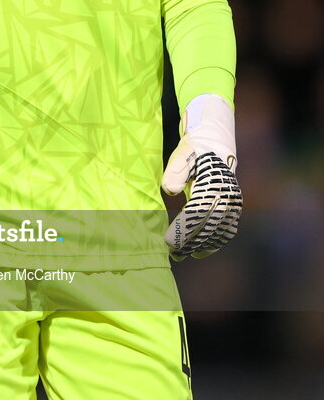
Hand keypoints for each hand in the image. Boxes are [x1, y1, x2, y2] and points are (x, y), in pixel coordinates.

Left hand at [162, 94, 241, 260]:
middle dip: (188, 241)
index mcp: (214, 182)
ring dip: (200, 246)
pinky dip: (214, 243)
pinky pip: (226, 231)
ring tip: (180, 255)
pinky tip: (199, 252)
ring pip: (218, 232)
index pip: (197, 212)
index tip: (167, 240)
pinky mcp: (233, 208)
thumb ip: (175, 170)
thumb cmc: (194, 149)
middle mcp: (227, 195)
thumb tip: (170, 189)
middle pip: (208, 225)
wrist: (216, 143)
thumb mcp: (182, 153)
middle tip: (170, 252)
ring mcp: (233, 203)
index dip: (182, 228)